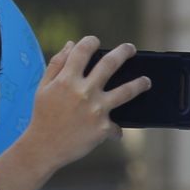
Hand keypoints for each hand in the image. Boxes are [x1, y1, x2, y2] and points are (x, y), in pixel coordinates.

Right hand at [20, 36, 149, 174]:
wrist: (43, 147)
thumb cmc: (42, 115)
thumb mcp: (43, 87)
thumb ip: (57, 64)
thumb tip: (71, 44)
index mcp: (66, 80)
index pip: (83, 51)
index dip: (90, 41)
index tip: (95, 41)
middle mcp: (84, 92)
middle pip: (111, 64)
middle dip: (124, 52)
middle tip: (130, 49)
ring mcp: (96, 110)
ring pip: (127, 91)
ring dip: (140, 83)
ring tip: (146, 81)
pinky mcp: (102, 128)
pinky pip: (116, 126)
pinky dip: (115, 128)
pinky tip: (116, 130)